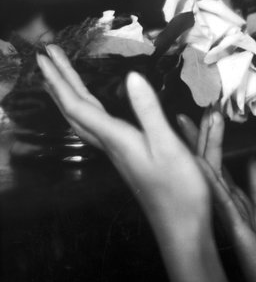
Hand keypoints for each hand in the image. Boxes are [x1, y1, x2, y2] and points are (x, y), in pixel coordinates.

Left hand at [37, 45, 229, 281]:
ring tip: (62, 78)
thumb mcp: (168, 146)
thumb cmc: (179, 191)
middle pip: (75, 110)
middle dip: (59, 81)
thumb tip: (132, 76)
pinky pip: (97, 128)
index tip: (47, 55)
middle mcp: (112, 145)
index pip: (77, 105)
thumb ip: (149, 111)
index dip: (60, 78)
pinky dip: (88, 111)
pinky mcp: (128, 158)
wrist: (182, 226)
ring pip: (83, 120)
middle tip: (47, 57)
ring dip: (70, 96)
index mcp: (117, 139)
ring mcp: (119, 153)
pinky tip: (94, 111)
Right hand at [179, 113, 255, 281]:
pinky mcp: (239, 230)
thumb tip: (255, 163)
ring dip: (201, 153)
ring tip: (187, 128)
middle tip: (181, 116)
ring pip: (211, 181)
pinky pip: (224, 202)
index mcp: (235, 207)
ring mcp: (230, 220)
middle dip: (196, 142)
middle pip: (209, 170)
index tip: (196, 122)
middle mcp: (227, 211)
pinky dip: (214, 183)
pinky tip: (203, 165)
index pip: (217, 170)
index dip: (207, 145)